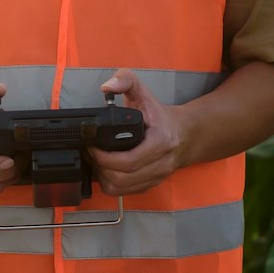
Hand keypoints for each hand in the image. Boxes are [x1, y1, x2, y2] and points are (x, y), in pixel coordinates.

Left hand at [89, 68, 189, 195]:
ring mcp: (156, 177)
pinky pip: (125, 192)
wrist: (184, 134)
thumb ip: (125, 80)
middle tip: (89, 153)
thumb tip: (106, 86)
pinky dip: (111, 184)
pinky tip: (104, 170)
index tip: (91, 146)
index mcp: (160, 143)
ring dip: (103, 178)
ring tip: (95, 162)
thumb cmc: (159, 115)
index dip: (104, 158)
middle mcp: (161, 164)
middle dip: (99, 168)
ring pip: (121, 189)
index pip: (128, 161)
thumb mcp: (143, 92)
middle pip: (121, 178)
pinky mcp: (150, 184)